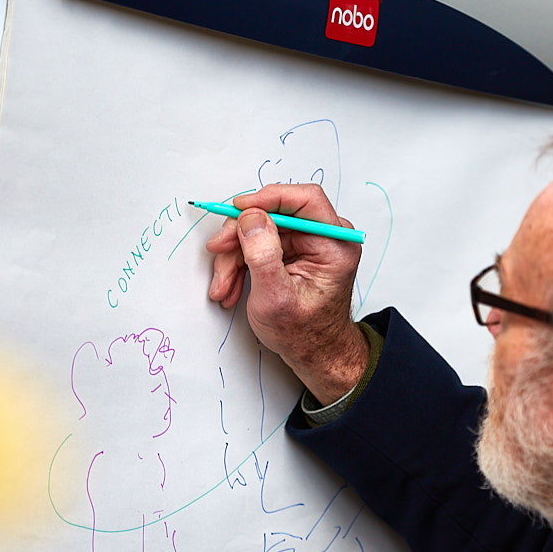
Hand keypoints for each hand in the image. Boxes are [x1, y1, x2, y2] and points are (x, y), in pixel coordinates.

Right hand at [205, 184, 368, 403]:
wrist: (312, 354)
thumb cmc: (304, 334)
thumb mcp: (276, 297)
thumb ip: (262, 254)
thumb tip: (250, 217)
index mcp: (334, 245)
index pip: (306, 199)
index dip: (269, 197)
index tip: (239, 208)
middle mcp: (325, 238)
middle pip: (275, 215)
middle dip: (240, 236)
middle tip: (217, 251)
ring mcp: (308, 244)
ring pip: (260, 230)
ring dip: (235, 256)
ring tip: (222, 286)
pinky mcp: (294, 251)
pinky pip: (259, 244)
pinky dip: (241, 263)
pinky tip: (230, 286)